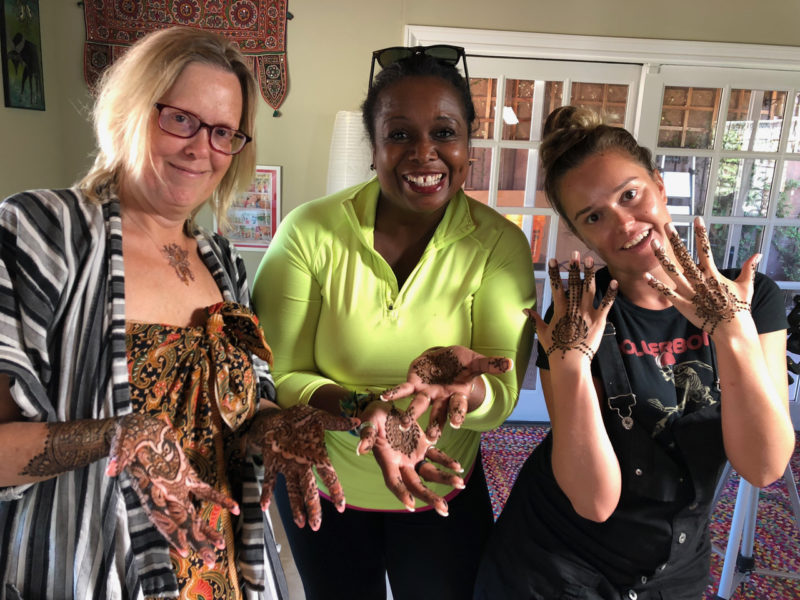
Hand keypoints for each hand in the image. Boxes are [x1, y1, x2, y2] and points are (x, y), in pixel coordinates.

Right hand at [106, 413, 237, 566]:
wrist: (134, 428)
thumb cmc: (125, 436)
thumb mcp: (119, 444)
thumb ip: (117, 456)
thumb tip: (111, 468)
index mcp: (149, 489)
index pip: (160, 518)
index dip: (171, 534)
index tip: (183, 551)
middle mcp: (163, 493)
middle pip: (181, 522)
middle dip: (195, 541)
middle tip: (211, 560)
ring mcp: (176, 485)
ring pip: (193, 513)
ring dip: (206, 529)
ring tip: (221, 547)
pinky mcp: (185, 473)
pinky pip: (204, 491)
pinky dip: (218, 500)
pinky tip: (234, 508)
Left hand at [246, 405, 357, 530]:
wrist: (278, 417)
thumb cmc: (300, 419)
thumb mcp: (320, 418)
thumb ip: (337, 422)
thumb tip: (358, 422)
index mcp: (315, 456)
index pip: (328, 476)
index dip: (335, 491)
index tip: (340, 507)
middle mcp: (302, 465)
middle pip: (309, 489)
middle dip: (313, 507)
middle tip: (316, 525)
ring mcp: (287, 466)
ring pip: (292, 490)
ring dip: (295, 507)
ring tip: (300, 523)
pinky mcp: (272, 464)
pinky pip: (269, 480)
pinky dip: (266, 493)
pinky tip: (264, 506)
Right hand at [355, 401, 463, 515]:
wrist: (383, 408)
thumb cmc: (372, 415)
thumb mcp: (368, 422)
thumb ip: (366, 435)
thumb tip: (360, 449)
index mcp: (387, 459)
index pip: (393, 480)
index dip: (401, 492)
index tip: (411, 506)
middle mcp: (401, 462)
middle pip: (415, 484)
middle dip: (429, 497)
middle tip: (444, 509)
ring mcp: (413, 455)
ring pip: (429, 472)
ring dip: (444, 479)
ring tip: (460, 484)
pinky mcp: (422, 445)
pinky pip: (436, 457)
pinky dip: (447, 462)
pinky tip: (458, 467)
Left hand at [379, 345, 512, 440]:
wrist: (446, 359)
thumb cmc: (462, 364)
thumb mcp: (477, 362)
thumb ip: (491, 364)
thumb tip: (510, 364)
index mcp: (457, 395)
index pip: (458, 407)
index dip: (457, 415)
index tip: (456, 425)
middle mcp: (441, 398)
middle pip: (437, 413)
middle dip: (435, 424)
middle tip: (431, 437)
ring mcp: (426, 393)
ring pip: (418, 406)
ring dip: (410, 415)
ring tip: (404, 425)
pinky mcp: (414, 384)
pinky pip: (402, 390)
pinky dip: (393, 393)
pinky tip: (383, 396)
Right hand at [528, 252, 616, 362]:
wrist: (570, 362)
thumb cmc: (555, 349)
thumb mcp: (542, 333)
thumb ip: (535, 320)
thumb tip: (525, 310)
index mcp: (560, 310)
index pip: (556, 286)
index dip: (555, 272)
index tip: (553, 259)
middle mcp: (573, 308)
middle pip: (574, 283)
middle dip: (574, 267)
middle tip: (575, 254)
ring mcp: (587, 313)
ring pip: (589, 288)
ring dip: (590, 273)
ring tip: (590, 260)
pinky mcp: (599, 320)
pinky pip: (606, 303)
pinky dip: (610, 292)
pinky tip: (613, 281)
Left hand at [647, 217, 755, 334]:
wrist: (732, 330)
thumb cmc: (739, 309)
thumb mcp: (746, 286)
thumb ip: (749, 269)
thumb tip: (758, 254)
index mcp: (713, 274)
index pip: (705, 249)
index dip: (701, 233)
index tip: (697, 218)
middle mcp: (699, 280)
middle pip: (684, 256)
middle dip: (675, 240)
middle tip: (666, 225)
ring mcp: (689, 292)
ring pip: (672, 271)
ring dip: (662, 257)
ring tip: (653, 243)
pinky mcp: (682, 304)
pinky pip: (666, 293)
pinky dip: (656, 285)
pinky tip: (646, 276)